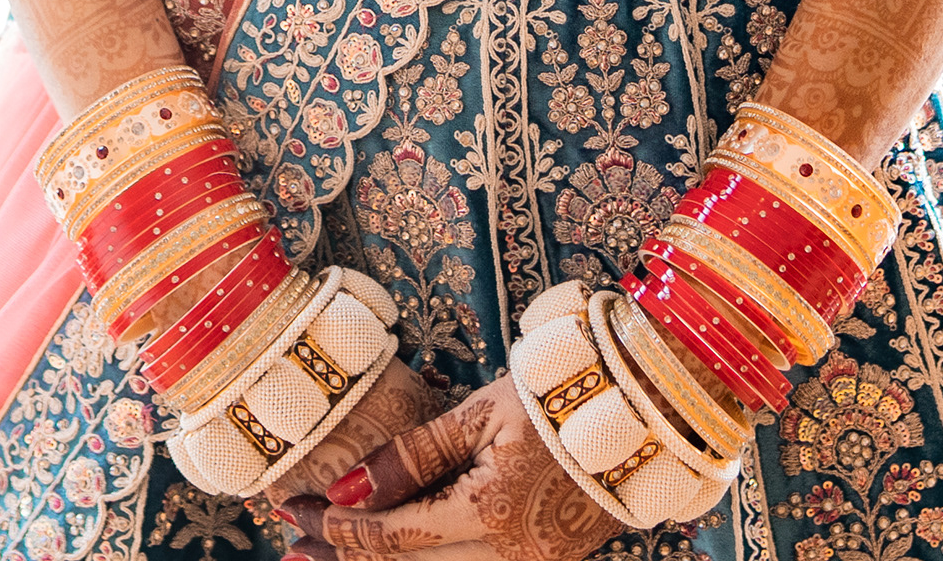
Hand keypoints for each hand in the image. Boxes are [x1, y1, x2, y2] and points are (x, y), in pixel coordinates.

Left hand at [277, 375, 620, 560]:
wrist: (649, 414)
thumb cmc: (564, 398)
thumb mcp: (482, 413)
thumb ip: (415, 455)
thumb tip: (352, 488)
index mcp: (491, 514)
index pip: (392, 536)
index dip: (338, 529)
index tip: (295, 511)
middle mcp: (510, 555)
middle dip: (345, 558)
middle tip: (294, 547)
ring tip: (331, 559)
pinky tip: (398, 553)